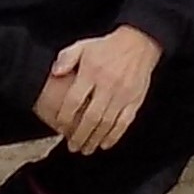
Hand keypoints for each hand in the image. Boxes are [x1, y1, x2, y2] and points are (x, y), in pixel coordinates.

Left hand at [35, 27, 162, 152]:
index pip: (74, 100)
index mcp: (92, 72)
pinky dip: (115, 136)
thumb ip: (67, 58)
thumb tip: (55, 72)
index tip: (60, 126)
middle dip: (79, 135)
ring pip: (107, 123)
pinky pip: (124, 122)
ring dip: (95, 139)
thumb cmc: (108, 47)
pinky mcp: (135, 100)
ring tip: (86, 149)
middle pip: (90, 117)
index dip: (65, 117)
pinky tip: (106, 144)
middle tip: (72, 146)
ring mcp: (123, 95)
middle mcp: (107, 85)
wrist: (139, 43)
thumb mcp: (83, 45)